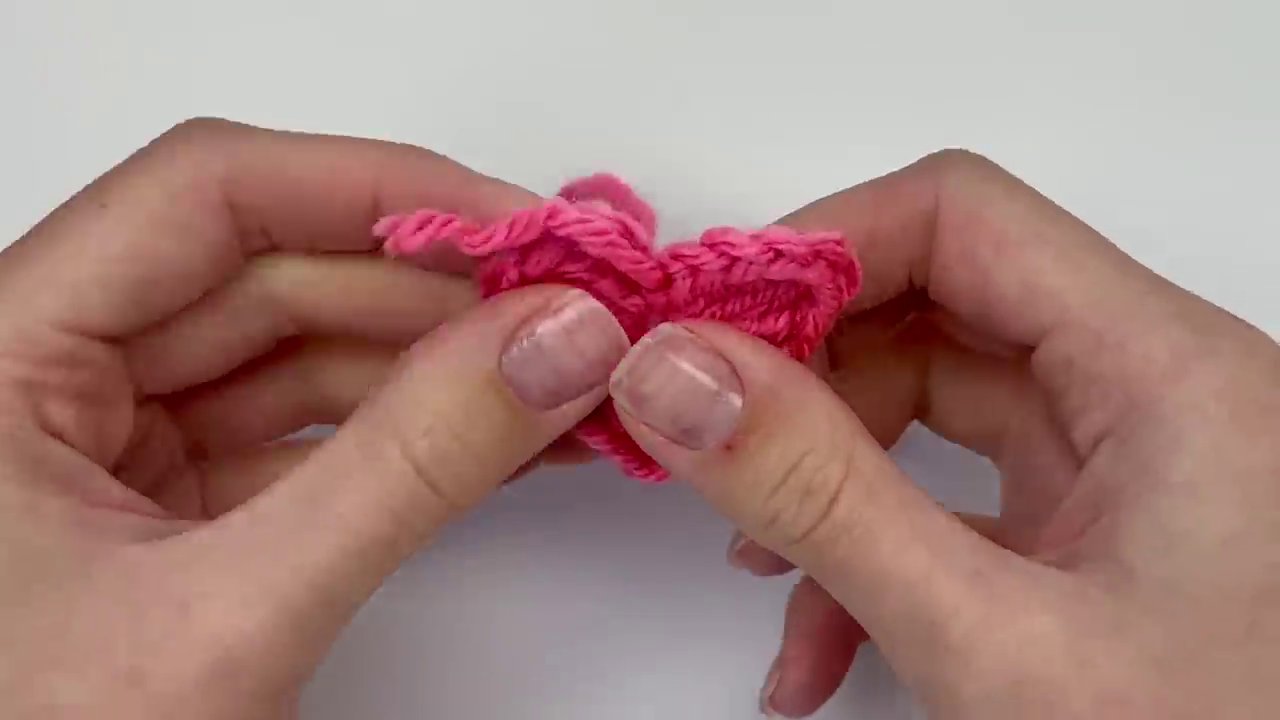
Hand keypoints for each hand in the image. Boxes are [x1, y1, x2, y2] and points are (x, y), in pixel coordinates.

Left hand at [0, 119, 628, 718]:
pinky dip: (412, 431)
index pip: (208, 198)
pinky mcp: (176, 511)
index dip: (377, 188)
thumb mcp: (227, 615)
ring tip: (562, 373)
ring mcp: (115, 446)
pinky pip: (311, 434)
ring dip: (440, 361)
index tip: (517, 225)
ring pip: (303, 353)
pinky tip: (505, 431)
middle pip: (273, 270)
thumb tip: (553, 347)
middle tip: (569, 307)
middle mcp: (47, 379)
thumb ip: (406, 470)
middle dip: (437, 287)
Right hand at [606, 150, 1279, 717]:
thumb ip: (823, 499)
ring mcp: (1127, 469)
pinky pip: (957, 501)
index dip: (819, 249)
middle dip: (805, 380)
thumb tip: (680, 377)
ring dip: (827, 485)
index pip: (961, 220)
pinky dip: (874, 554)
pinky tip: (820, 645)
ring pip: (933, 412)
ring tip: (756, 571)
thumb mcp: (992, 639)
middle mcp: (1156, 395)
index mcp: (1169, 374)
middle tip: (701, 433)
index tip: (704, 320)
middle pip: (935, 309)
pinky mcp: (1096, 536)